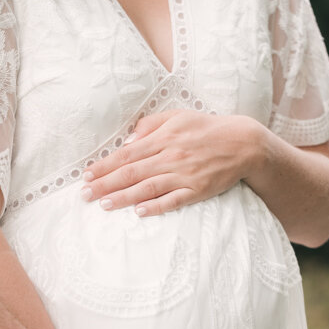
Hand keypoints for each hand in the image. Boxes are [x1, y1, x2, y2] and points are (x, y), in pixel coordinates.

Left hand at [81, 110, 268, 216]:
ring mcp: (184, 175)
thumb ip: (150, 125)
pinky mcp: (197, 190)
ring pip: (147, 188)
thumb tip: (128, 140)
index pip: (126, 155)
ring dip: (123, 197)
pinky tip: (139, 212)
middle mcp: (170, 157)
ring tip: (104, 205)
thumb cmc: (207, 128)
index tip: (86, 175)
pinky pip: (173, 200)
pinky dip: (155, 206)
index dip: (104, 166)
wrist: (243, 143)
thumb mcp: (177, 116)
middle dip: (105, 184)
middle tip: (85, 195)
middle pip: (131, 173)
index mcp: (163, 139)